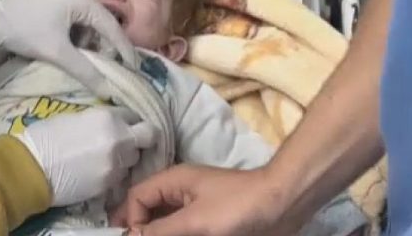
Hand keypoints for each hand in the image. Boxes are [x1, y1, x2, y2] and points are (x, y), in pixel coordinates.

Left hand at [0, 0, 136, 98]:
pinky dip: (80, 39)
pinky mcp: (59, 1)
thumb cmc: (24, 30)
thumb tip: (109, 90)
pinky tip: (77, 54)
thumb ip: (85, 70)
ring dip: (92, 45)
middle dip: (107, 48)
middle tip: (112, 71)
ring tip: (92, 66)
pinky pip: (79, 21)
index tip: (135, 70)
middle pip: (102, 24)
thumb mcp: (56, 52)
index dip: (124, 49)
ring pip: (90, 24)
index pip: (111, 26)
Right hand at [15, 107, 156, 206]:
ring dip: (125, 158)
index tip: (122, 125)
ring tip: (106, 159)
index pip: (135, 116)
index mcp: (109, 117)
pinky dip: (114, 173)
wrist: (31, 168)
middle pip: (147, 137)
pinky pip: (121, 176)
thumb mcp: (76, 117)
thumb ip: (102, 120)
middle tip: (126, 142)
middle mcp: (120, 140)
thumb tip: (113, 124)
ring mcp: (117, 164)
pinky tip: (98, 171)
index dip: (129, 121)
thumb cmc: (46, 137)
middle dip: (138, 139)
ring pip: (134, 159)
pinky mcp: (110, 185)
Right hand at [111, 164, 301, 235]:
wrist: (282, 205)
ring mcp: (196, 206)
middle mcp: (180, 191)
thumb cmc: (236, 208)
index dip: (130, 219)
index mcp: (173, 181)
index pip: (137, 197)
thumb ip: (159, 231)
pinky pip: (183, 227)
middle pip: (148, 209)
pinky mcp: (210, 220)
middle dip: (141, 227)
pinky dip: (176, 234)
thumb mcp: (194, 221)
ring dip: (158, 232)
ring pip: (165, 221)